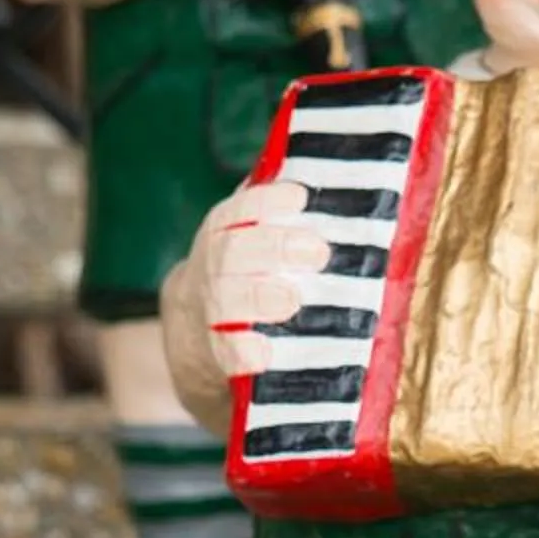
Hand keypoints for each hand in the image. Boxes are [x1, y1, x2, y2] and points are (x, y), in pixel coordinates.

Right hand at [178, 179, 329, 379]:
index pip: (240, 207)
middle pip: (232, 251)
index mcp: (225, 227)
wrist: (195, 327)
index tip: (300, 198)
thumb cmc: (246, 269)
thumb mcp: (255, 233)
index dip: (268, 200)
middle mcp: (212, 264)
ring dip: (257, 297)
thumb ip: (284, 212)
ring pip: (224, 298)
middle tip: (317, 252)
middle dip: (275, 248)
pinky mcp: (215, 351)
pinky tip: (264, 352)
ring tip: (292, 298)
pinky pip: (224, 351)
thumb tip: (343, 185)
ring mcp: (210, 308)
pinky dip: (242, 352)